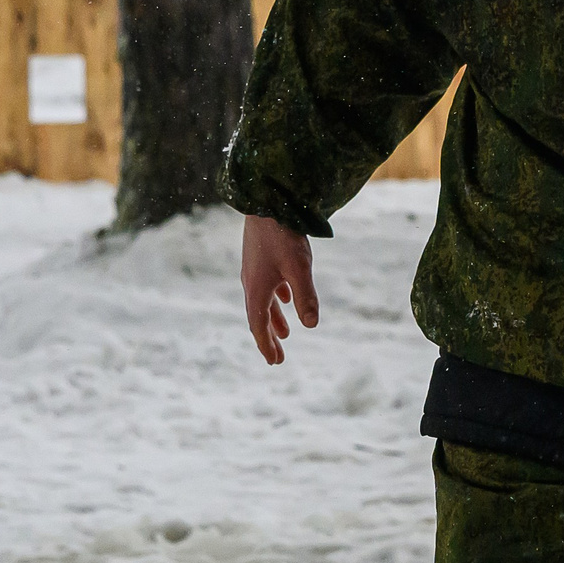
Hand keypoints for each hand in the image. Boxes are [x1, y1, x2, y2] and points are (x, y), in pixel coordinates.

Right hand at [241, 214, 316, 364]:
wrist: (266, 201)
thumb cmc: (283, 235)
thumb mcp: (299, 268)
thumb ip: (305, 296)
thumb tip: (311, 325)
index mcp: (257, 289)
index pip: (259, 326)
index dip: (266, 345)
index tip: (275, 362)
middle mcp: (252, 283)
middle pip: (259, 318)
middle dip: (269, 338)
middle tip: (277, 358)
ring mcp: (255, 270)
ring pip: (264, 302)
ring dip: (274, 320)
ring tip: (286, 334)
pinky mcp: (261, 258)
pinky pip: (268, 286)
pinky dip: (277, 299)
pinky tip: (286, 298)